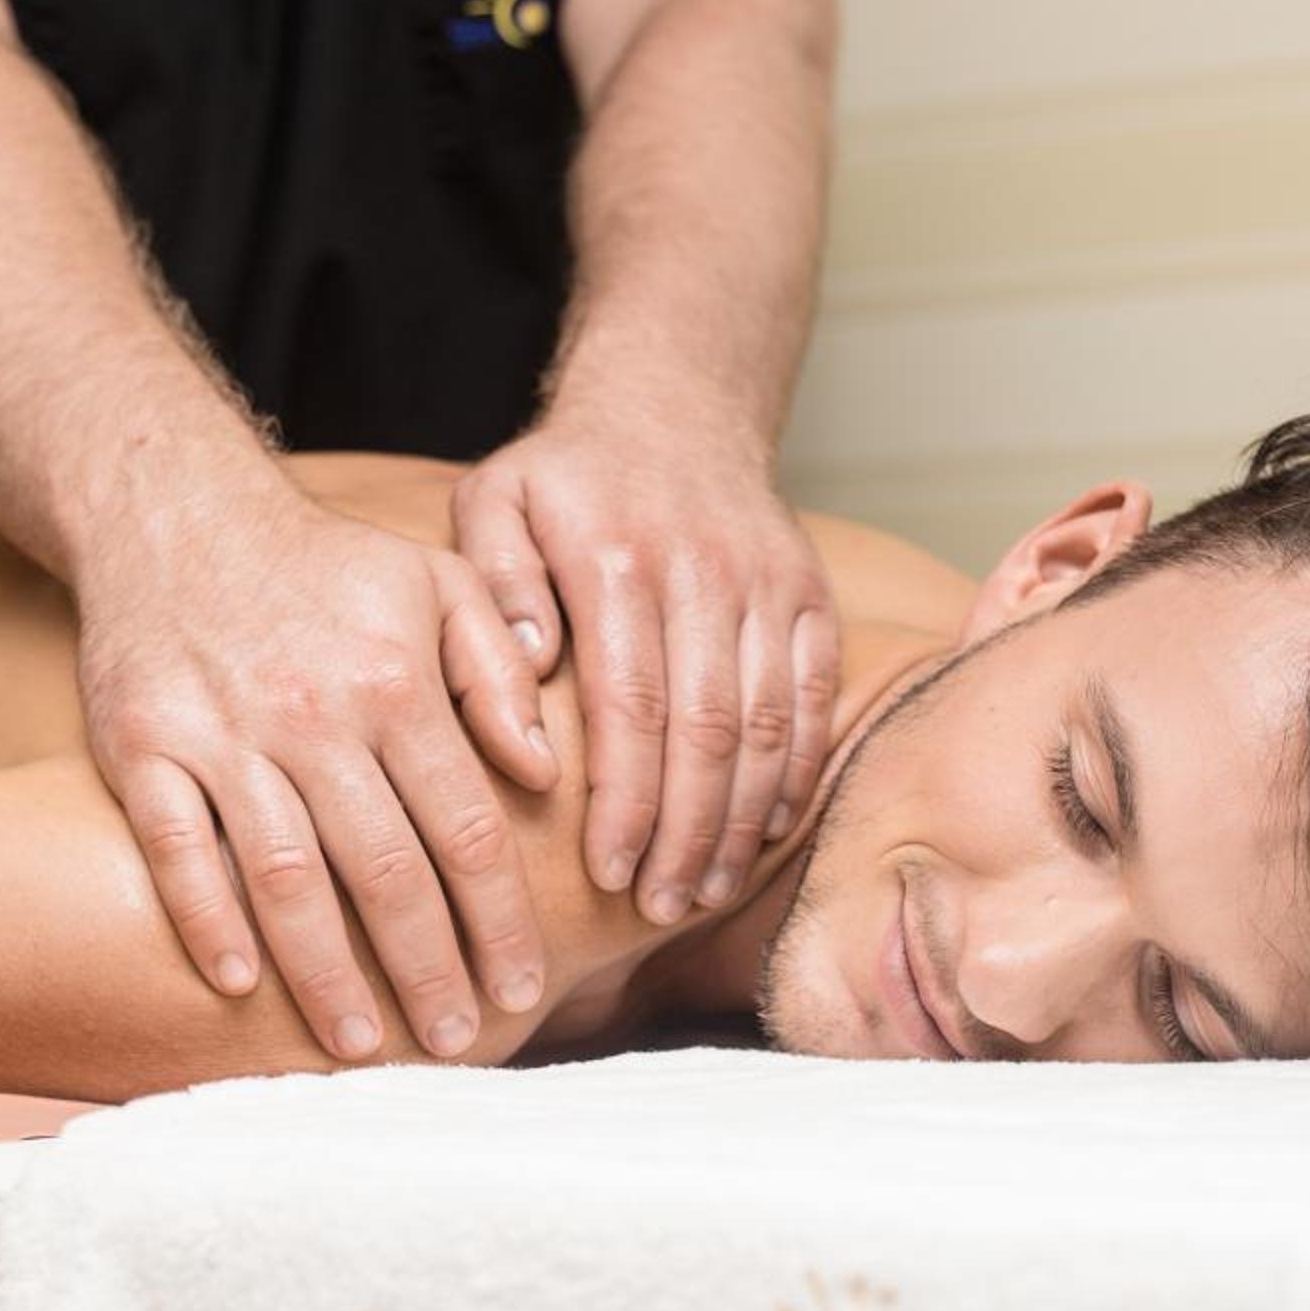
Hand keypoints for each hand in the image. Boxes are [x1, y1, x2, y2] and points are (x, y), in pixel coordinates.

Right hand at [75, 490, 558, 1061]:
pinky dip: (205, 919)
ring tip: (362, 1045)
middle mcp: (312, 714)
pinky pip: (177, 850)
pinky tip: (237, 985)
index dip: (499, 919)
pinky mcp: (141, 747)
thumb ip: (500, 674)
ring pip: (284, 878)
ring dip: (325, 972)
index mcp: (394, 682)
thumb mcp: (436, 585)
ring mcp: (220, 735)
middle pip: (384, 872)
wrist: (174, 512)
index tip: (524, 988)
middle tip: (458, 1043)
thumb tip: (544, 772)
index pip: (465, 828)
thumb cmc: (325, 566)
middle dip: (428, 969)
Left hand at [451, 407, 836, 920]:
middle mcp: (703, 570)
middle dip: (683, 832)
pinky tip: (763, 833)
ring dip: (738, 821)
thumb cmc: (568, 477)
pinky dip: (795, 771)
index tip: (609, 874)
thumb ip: (496, 582)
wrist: (674, 404)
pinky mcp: (810, 594)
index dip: (627, 800)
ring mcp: (767, 583)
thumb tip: (528, 670)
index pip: (630, 705)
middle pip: (705, 730)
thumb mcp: (498, 499)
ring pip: (764, 724)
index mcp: (618, 555)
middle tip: (658, 907)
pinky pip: (812, 697)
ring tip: (704, 890)